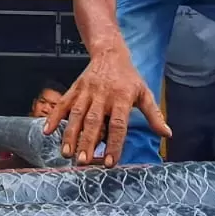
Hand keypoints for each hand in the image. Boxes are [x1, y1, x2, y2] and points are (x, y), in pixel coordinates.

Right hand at [43, 46, 169, 167]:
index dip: (114, 143)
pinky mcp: (74, 89)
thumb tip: (167, 134)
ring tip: (66, 153)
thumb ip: (154, 115)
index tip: (110, 162)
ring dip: (70, 134)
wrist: (110, 53)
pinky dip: (54, 117)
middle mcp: (103, 95)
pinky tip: (47, 131)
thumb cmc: (129, 78)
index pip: (118, 124)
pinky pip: (63, 104)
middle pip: (94, 121)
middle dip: (87, 142)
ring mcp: (86, 92)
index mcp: (122, 98)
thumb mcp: (145, 93)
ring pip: (76, 115)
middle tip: (83, 162)